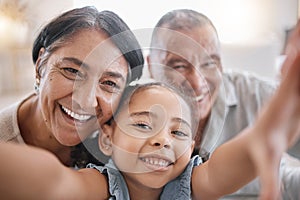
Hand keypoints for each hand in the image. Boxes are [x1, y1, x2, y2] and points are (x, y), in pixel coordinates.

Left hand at [247, 19, 299, 199]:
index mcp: (279, 108)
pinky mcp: (297, 99)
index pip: (287, 85)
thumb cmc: (259, 152)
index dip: (294, 68)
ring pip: (298, 70)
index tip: (297, 51)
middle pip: (294, 69)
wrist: (256, 143)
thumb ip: (268, 184)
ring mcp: (291, 96)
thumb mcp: (264, 167)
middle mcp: (284, 97)